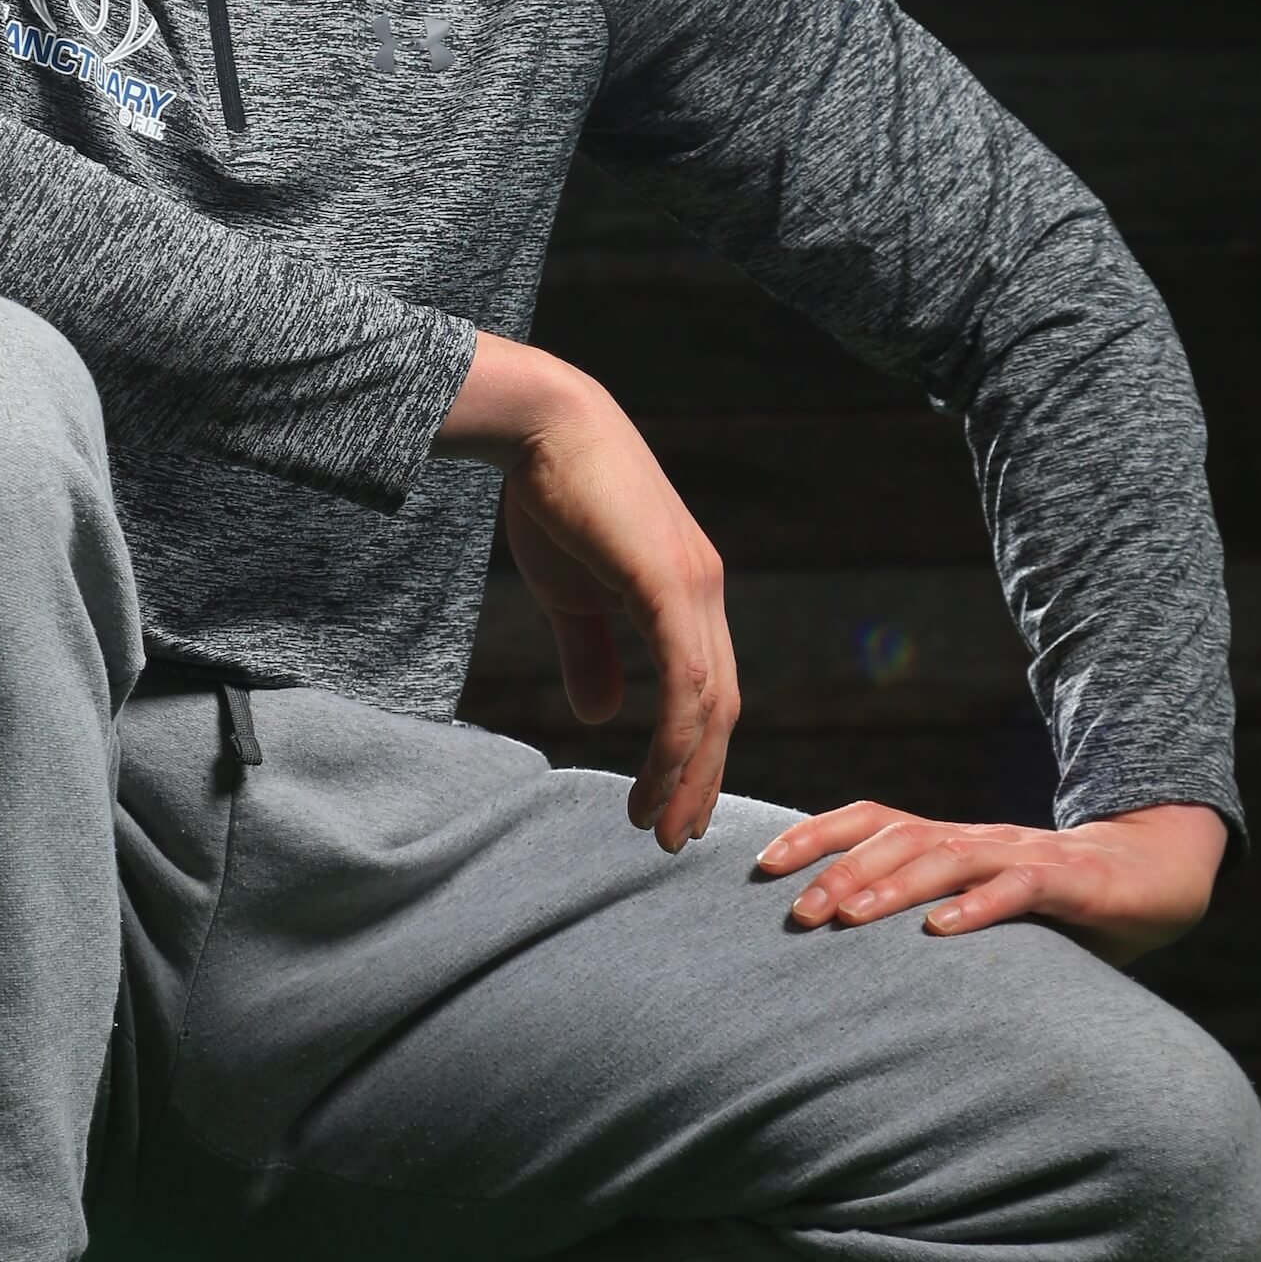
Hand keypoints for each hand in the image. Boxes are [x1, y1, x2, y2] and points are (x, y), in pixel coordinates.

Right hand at [439, 333, 737, 850]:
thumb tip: (601, 715)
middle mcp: (705, 593)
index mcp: (688, 594)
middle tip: (675, 837)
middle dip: (698, 777)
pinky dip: (675, 735)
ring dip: (687, 770)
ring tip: (661, 823)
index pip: (706, 690)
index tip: (669, 808)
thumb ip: (591, 653)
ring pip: (708, 702)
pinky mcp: (670, 582)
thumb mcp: (569, 593)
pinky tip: (656, 774)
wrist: (541, 425)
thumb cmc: (552, 498)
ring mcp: (695, 586)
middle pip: (719, 705)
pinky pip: (686, 678)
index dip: (692, 753)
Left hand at [754, 798, 1227, 966]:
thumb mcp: (981, 909)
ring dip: (894, 884)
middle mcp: (976, 840)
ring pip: (947, 856)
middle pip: (897, 837)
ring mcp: (1021, 854)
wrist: (1157, 877)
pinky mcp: (1068, 880)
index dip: (815, 834)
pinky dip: (978, 906)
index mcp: (950, 842)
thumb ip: (924, 924)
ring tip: (850, 916)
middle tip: (797, 912)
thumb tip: (844, 968)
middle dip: (841, 871)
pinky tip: (944, 930)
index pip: (871, 821)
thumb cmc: (1056, 906)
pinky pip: (1017, 888)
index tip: (762, 864)